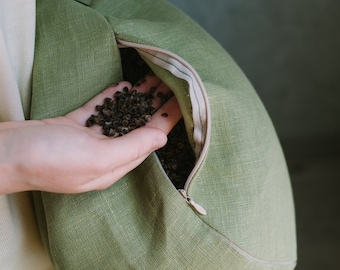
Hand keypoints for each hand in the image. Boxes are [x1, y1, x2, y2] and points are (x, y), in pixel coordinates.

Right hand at [0, 76, 181, 193]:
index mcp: (113, 165)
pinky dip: (112, 98)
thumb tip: (161, 138)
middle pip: (136, 127)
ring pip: (119, 116)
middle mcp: (104, 154)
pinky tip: (125, 86)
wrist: (6, 153)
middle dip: (154, 107)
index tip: (181, 104)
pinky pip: (98, 110)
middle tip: (170, 87)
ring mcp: (87, 139)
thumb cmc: (49, 160)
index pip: (147, 141)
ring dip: (136, 99)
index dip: (166, 122)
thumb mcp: (96, 157)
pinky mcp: (73, 126)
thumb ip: (131, 148)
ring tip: (153, 81)